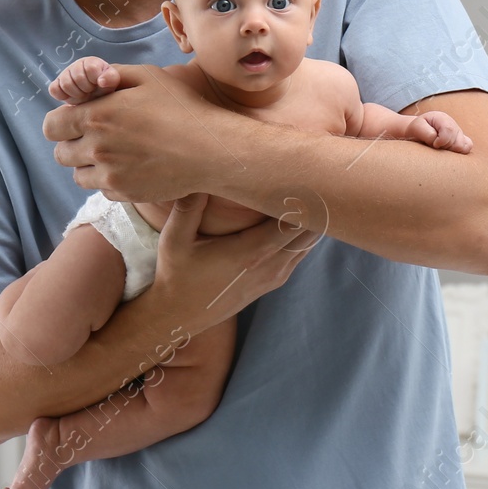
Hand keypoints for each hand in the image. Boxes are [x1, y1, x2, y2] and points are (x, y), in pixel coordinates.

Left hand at [43, 64, 234, 200]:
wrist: (210, 150)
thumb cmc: (182, 108)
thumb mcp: (148, 76)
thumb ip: (113, 75)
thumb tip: (93, 81)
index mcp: (96, 116)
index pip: (51, 126)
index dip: (62, 122)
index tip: (79, 120)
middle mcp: (96, 148)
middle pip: (61, 153)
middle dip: (74, 144)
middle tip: (100, 137)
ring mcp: (109, 175)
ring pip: (78, 175)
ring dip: (90, 165)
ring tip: (116, 154)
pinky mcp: (123, 194)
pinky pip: (102, 190)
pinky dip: (111, 181)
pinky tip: (133, 167)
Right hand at [48, 56, 120, 103]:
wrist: (94, 95)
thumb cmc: (104, 87)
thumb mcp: (112, 82)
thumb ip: (110, 78)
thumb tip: (101, 81)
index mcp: (91, 62)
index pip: (91, 69)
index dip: (95, 80)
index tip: (99, 84)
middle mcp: (76, 65)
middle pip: (78, 78)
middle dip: (86, 89)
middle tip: (90, 91)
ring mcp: (64, 74)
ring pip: (65, 84)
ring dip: (76, 93)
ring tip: (82, 94)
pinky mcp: (56, 84)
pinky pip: (53, 89)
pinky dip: (61, 95)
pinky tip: (71, 96)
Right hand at [150, 193, 315, 335]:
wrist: (179, 316)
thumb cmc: (176, 274)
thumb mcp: (174, 241)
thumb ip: (188, 209)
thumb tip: (197, 172)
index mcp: (250, 253)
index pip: (293, 223)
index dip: (303, 200)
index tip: (303, 177)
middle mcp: (269, 266)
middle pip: (309, 232)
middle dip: (313, 207)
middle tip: (311, 179)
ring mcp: (275, 276)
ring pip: (308, 244)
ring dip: (310, 221)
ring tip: (307, 194)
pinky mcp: (274, 281)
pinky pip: (300, 254)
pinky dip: (302, 235)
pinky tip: (295, 217)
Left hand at [409, 111, 472, 153]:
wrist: (418, 132)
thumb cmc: (417, 130)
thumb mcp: (416, 128)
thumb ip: (425, 133)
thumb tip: (436, 140)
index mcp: (441, 118)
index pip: (449, 130)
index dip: (441, 141)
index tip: (433, 144)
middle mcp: (452, 124)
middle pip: (456, 141)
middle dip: (444, 147)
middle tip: (435, 146)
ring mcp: (458, 132)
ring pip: (463, 146)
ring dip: (451, 151)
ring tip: (441, 148)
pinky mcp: (462, 140)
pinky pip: (468, 147)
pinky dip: (459, 152)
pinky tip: (449, 151)